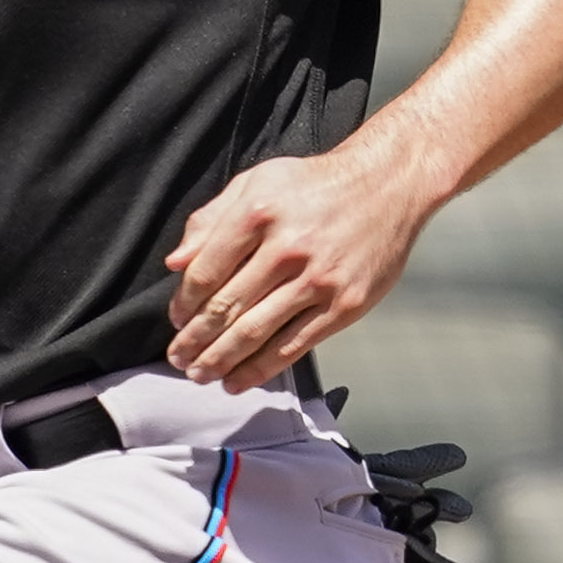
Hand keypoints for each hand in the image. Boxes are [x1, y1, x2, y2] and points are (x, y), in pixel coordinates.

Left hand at [163, 135, 415, 385]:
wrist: (387, 185)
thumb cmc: (316, 185)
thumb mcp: (257, 182)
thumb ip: (211, 219)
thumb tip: (174, 262)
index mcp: (258, 213)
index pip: (206, 271)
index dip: (184, 303)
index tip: (175, 320)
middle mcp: (286, 247)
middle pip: (226, 307)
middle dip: (195, 340)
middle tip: (178, 358)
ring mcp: (317, 279)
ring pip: (255, 332)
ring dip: (220, 360)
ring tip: (200, 374)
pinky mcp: (343, 304)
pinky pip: (293, 346)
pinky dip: (261, 369)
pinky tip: (239, 380)